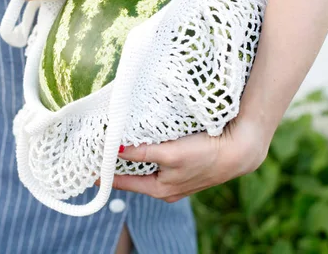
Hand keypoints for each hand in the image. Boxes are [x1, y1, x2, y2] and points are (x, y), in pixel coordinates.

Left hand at [107, 117, 273, 202]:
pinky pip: (157, 158)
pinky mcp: (184, 164)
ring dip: (131, 155)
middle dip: (116, 163)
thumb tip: (114, 149)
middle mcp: (165, 187)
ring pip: (145, 165)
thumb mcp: (169, 154)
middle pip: (132, 174)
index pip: (122, 182)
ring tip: (114, 142)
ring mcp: (175, 177)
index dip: (103, 174)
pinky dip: (146, 149)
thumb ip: (141, 152)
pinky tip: (142, 138)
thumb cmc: (206, 154)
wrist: (240, 150)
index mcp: (159, 189)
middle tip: (97, 149)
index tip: (86, 167)